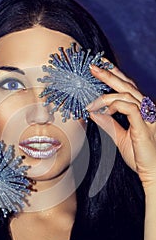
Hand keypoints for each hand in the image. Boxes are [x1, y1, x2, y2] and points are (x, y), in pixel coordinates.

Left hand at [87, 62, 155, 188]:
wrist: (154, 173)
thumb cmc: (141, 156)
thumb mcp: (120, 137)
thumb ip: (108, 124)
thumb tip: (94, 113)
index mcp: (142, 111)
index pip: (128, 88)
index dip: (115, 76)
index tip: (100, 68)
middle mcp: (147, 109)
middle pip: (128, 86)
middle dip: (109, 74)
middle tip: (93, 66)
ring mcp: (148, 116)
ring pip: (127, 95)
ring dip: (105, 97)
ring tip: (89, 103)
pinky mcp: (145, 125)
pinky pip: (129, 108)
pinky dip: (114, 106)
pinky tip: (103, 112)